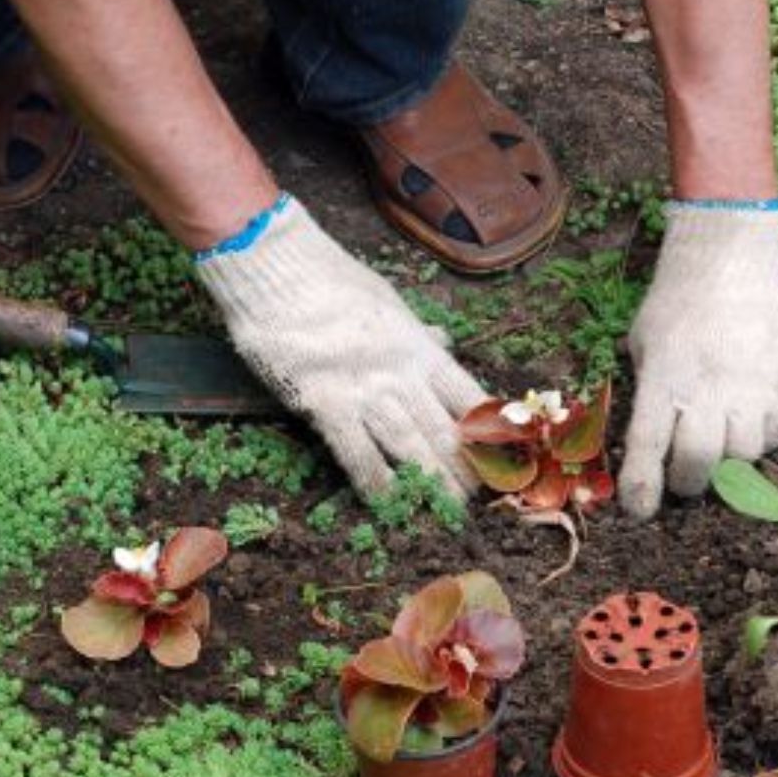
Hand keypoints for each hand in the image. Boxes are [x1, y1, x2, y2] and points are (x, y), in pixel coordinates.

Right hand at [195, 195, 485, 498]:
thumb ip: (417, 331)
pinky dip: (375, 481)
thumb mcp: (388, 301)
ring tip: (449, 511)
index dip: (486, 432)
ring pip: (410, 446)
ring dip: (432, 482)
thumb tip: (443, 341)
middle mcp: (400, 372)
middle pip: (444, 430)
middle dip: (466, 469)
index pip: (467, 396)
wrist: (277, 265)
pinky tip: (389, 504)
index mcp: (420, 346)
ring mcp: (364, 389)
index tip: (500, 456)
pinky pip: (356, 452)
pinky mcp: (325, 402)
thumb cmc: (330, 279)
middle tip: (480, 500)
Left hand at [618, 202, 777, 518]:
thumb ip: (648, 393)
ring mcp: (750, 387)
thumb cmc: (676, 299)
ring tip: (718, 444)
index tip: (640, 511)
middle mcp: (708, 387)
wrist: (732, 256)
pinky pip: (775, 435)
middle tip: (684, 476)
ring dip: (726, 462)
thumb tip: (649, 446)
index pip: (648, 447)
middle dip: (687, 483)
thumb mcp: (643, 344)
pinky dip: (759, 441)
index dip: (641, 487)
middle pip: (699, 464)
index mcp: (664, 377)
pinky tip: (746, 423)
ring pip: (742, 457)